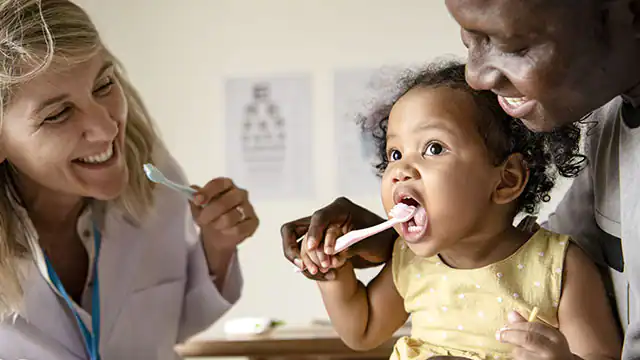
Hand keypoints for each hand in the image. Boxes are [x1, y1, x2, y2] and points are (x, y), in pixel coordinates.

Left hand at [191, 177, 258, 250]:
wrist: (219, 234)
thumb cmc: (210, 215)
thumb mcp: (198, 208)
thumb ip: (195, 198)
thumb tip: (192, 190)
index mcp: (227, 185)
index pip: (219, 183)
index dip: (207, 191)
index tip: (197, 200)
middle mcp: (240, 193)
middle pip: (225, 201)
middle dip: (209, 213)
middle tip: (201, 220)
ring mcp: (248, 207)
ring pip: (231, 216)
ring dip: (218, 224)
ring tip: (214, 226)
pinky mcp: (253, 222)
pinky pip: (239, 229)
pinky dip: (228, 232)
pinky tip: (225, 232)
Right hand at [280, 197, 395, 280]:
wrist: (385, 247)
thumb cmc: (381, 239)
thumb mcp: (370, 242)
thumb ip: (350, 246)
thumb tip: (332, 254)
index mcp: (339, 209)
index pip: (319, 217)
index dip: (313, 233)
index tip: (311, 249)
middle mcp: (326, 218)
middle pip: (294, 229)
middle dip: (293, 248)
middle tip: (304, 266)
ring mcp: (320, 232)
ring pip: (296, 244)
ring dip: (305, 260)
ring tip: (322, 272)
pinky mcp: (319, 245)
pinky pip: (306, 256)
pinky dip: (312, 267)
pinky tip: (328, 276)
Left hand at [497, 311, 572, 359]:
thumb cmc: (554, 352)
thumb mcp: (547, 338)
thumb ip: (530, 326)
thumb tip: (511, 314)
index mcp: (556, 337)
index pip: (534, 326)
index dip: (517, 325)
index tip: (506, 325)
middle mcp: (552, 350)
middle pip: (526, 338)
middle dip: (510, 335)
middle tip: (499, 335)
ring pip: (521, 352)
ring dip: (514, 349)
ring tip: (516, 350)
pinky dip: (517, 358)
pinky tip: (519, 357)